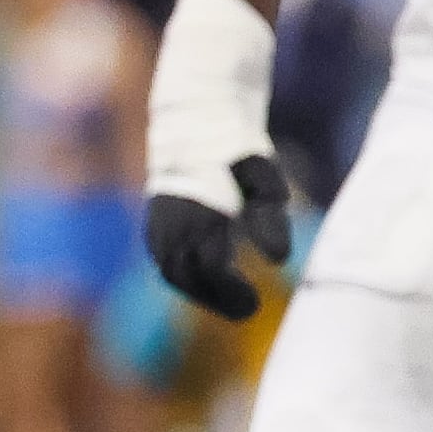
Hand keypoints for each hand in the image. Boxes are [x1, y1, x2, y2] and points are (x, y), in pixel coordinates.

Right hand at [144, 156, 293, 321]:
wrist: (197, 121)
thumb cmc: (239, 152)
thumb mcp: (265, 180)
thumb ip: (270, 219)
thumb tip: (280, 260)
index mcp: (200, 213)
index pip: (212, 268)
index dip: (232, 292)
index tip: (256, 305)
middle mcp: (172, 222)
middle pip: (188, 277)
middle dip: (217, 299)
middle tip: (247, 310)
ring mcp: (158, 224)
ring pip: (173, 273)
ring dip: (202, 292)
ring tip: (234, 300)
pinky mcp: (153, 225)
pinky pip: (166, 263)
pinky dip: (188, 277)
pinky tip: (214, 281)